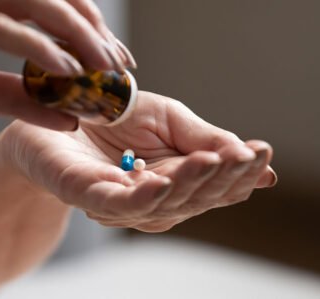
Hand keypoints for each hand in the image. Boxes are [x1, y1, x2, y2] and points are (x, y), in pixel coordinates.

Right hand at [0, 0, 134, 141]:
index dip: (81, 19)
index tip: (112, 57)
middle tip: (120, 63)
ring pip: (26, 0)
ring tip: (104, 69)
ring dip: (74, 33)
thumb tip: (68, 111)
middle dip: (89, 25)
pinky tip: (68, 74)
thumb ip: (15, 95)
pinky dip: (35, 48)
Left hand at [4, 91, 276, 231]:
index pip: (217, 185)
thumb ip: (207, 138)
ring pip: (164, 203)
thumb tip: (257, 161)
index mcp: (178, 182)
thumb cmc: (114, 118)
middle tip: (248, 156)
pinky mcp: (89, 197)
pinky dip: (143, 196)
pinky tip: (162, 181)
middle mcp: (155, 200)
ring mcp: (122, 202)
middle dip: (224, 178)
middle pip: (196, 198)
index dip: (241, 173)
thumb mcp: (170, 119)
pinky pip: (119, 204)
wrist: (56, 110)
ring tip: (214, 161)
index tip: (264, 153)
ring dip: (190, 183)